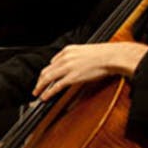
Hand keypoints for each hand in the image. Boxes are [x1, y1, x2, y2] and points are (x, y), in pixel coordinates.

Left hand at [32, 41, 147, 99]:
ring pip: (48, 78)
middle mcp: (65, 58)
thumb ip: (74, 57)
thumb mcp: (84, 51)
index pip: (52, 63)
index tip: (44, 79)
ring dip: (40, 87)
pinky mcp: (73, 77)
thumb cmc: (103, 55)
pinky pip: (56, 86)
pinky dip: (48, 92)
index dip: (47, 72)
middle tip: (36, 88)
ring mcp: (68, 67)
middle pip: (46, 71)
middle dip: (39, 81)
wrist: (112, 56)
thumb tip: (71, 65)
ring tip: (37, 93)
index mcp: (67, 51)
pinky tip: (44, 96)